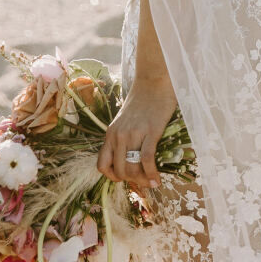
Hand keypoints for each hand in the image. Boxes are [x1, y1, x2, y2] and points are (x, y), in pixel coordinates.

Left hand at [96, 75, 177, 190]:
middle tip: (144, 181)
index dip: (113, 177)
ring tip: (152, 181)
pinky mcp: (150, 131)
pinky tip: (158, 179)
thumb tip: (131, 159)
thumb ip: (124, 137)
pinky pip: (147, 160)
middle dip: (132, 181)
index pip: (102, 165)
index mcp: (110, 133)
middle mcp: (118, 135)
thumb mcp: (126, 120)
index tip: (127, 177)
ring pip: (132, 168)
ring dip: (143, 180)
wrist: (154, 80)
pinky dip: (152, 173)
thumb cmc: (143, 100)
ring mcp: (133, 133)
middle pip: (120, 170)